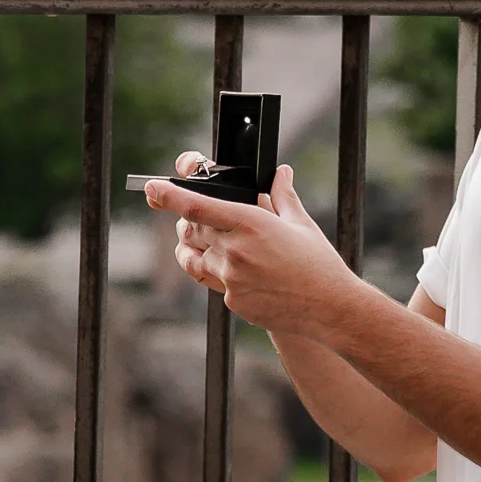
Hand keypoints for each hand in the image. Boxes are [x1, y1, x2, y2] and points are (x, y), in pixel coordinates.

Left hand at [143, 161, 359, 347]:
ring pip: (197, 258)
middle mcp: (235, 250)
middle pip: (192, 230)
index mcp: (250, 223)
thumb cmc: (318, 263)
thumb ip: (282, 195)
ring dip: (199, 248)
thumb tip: (280, 173)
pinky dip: (220, 272)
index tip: (152, 188)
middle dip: (189, 222)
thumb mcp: (301, 223)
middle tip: (199, 218)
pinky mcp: (233, 301)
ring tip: (218, 245)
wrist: (329, 308)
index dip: (169, 196)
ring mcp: (231, 278)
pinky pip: (214, 281)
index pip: (196, 206)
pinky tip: (242, 272)